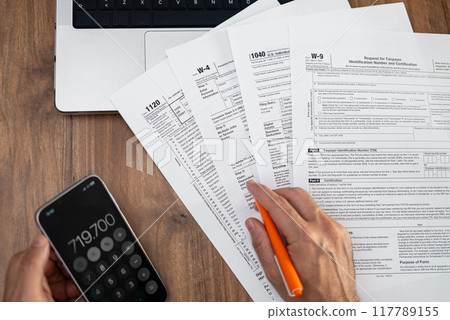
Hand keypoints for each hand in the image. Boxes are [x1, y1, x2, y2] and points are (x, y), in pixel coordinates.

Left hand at [3, 235, 80, 301]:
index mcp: (23, 269)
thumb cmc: (26, 317)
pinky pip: (65, 288)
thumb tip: (41, 239)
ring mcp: (39, 288)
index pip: (47, 248)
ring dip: (75, 282)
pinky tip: (76, 296)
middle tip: (78, 278)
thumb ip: (33, 264)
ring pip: (65, 275)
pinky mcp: (46, 298)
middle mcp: (29, 277)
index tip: (75, 260)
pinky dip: (74, 292)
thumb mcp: (30, 293)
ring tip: (77, 291)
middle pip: (59, 262)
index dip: (64, 253)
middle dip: (71, 269)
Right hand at [246, 180, 358, 301]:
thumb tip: (254, 224)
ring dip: (292, 204)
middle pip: (296, 195)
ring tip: (280, 218)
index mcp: (305, 240)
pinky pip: (320, 214)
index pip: (278, 207)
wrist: (337, 306)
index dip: (262, 194)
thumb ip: (263, 245)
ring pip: (309, 202)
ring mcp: (335, 230)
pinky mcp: (341, 233)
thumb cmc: (309, 296)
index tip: (253, 187)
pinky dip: (305, 216)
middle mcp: (323, 230)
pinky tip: (298, 229)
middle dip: (277, 192)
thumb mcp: (277, 274)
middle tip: (265, 200)